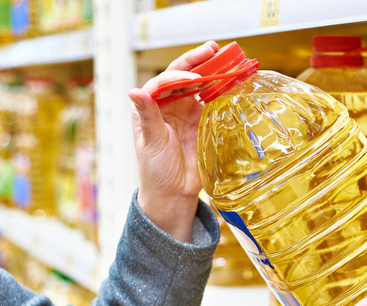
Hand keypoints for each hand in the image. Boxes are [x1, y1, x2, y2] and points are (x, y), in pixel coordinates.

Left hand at [127, 41, 218, 241]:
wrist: (175, 193)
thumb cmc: (155, 170)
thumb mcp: (150, 142)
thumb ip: (147, 116)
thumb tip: (134, 91)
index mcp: (150, 106)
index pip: (164, 80)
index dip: (179, 74)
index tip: (194, 77)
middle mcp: (168, 104)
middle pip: (183, 75)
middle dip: (198, 61)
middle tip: (213, 50)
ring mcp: (186, 112)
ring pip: (200, 85)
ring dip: (212, 71)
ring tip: (225, 60)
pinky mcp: (202, 121)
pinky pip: (213, 101)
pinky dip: (222, 90)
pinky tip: (231, 81)